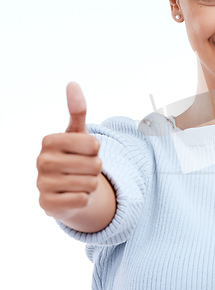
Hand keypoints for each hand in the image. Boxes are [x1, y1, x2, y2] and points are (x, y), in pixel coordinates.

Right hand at [36, 82, 102, 220]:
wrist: (66, 190)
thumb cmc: (75, 157)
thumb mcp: (78, 134)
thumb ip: (77, 110)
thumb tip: (72, 83)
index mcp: (49, 141)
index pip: (94, 144)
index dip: (97, 149)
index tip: (85, 151)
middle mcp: (41, 161)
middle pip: (95, 164)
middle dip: (96, 168)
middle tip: (83, 169)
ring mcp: (42, 184)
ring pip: (90, 183)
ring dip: (91, 184)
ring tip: (79, 181)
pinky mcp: (47, 205)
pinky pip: (82, 200)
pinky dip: (84, 199)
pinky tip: (73, 196)